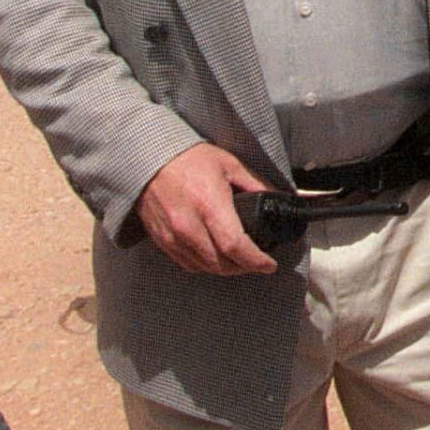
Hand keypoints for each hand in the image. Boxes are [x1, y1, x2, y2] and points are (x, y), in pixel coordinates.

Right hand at [135, 143, 276, 275]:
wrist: (150, 159)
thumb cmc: (191, 159)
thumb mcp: (230, 165)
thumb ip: (256, 184)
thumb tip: (279, 197)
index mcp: (209, 204)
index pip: (235, 246)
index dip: (256, 260)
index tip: (270, 264)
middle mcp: (188, 225)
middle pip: (221, 263)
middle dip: (245, 267)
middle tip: (259, 263)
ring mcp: (172, 236)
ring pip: (204, 267)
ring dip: (226, 269)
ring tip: (241, 262)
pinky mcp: (162, 240)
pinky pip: (187, 264)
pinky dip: (205, 266)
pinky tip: (216, 257)